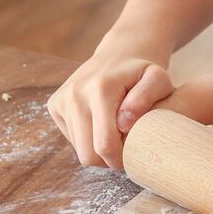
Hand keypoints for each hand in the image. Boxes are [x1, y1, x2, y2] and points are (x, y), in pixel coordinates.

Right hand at [46, 37, 172, 168]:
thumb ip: (148, 97)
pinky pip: (72, 140)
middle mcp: (75, 94)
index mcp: (101, 89)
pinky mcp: (54, 105)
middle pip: (88, 155)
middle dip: (109, 160)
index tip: (136, 151)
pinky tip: (101, 124)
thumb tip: (124, 122)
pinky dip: (88, 139)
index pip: (105, 146)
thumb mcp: (158, 79)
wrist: (120, 53)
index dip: (122, 158)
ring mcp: (62, 99)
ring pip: (79, 151)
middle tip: (127, 147)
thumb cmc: (143, 73)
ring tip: (116, 132)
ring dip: (99, 149)